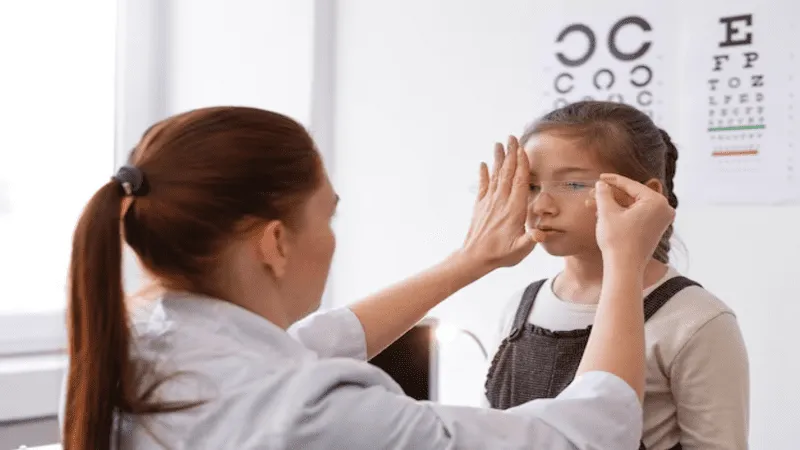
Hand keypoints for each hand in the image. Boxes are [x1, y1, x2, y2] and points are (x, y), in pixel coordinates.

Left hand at [461, 136, 539, 270]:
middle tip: (512, 137)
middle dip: (511, 154)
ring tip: (498, 143)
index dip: (522, 165)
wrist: (475, 258)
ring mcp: (489, 203)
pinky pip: (483, 186)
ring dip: (498, 159)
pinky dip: (483, 174)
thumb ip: (532, 240)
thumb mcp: (520, 250)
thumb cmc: (501, 255)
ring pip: (496, 176)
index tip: (522, 149)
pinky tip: (483, 164)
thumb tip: (541, 233)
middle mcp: (501, 202)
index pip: (520, 182)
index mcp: (514, 210)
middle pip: (508, 174)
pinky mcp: (480, 206)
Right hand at [593, 173, 674, 266]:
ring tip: (592, 204)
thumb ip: (604, 193)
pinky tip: (602, 213)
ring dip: (612, 205)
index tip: (599, 177)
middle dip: (610, 195)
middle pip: (632, 196)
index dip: (612, 180)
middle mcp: (663, 209)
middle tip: (593, 192)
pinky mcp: (654, 229)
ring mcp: (660, 220)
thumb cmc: (618, 240)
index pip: (631, 185)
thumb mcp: (607, 212)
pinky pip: (636, 215)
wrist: (624, 268)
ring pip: (632, 206)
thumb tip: (601, 184)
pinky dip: (621, 213)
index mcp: (657, 202)